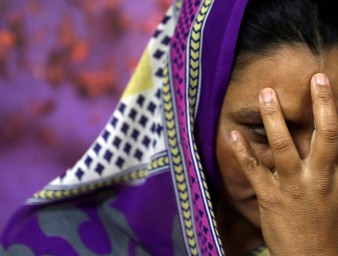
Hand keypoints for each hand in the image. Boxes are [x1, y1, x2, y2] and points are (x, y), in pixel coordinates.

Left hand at [230, 73, 337, 255]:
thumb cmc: (325, 225)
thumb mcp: (334, 193)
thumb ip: (328, 166)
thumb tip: (326, 143)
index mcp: (334, 176)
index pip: (335, 137)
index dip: (331, 108)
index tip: (323, 82)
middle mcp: (317, 178)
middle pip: (322, 137)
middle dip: (320, 106)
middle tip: (313, 77)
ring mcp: (292, 187)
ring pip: (282, 147)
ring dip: (273, 119)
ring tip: (265, 94)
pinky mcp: (269, 198)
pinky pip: (254, 170)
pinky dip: (243, 150)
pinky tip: (233, 134)